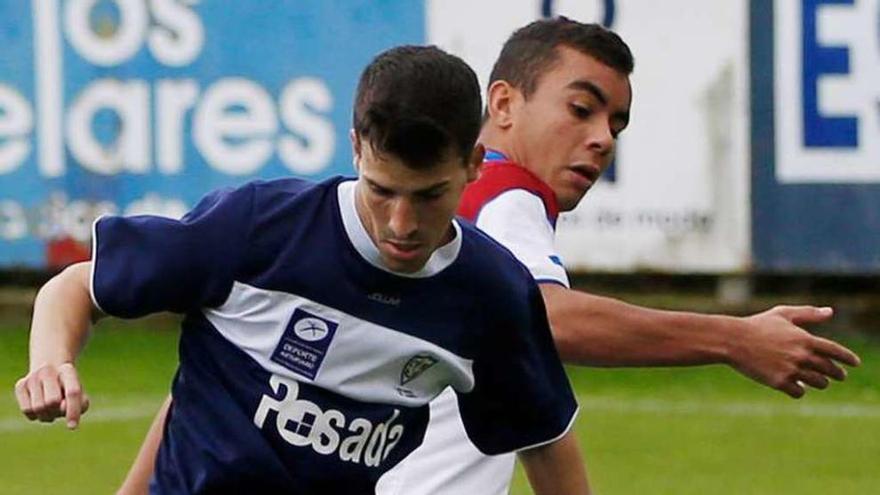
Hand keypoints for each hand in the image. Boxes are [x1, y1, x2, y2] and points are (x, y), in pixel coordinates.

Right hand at [14, 363, 89, 428]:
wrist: (50, 375)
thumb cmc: (68, 391)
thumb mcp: (80, 398)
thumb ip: (80, 405)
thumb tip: (62, 407)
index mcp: (68, 370)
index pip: (72, 392)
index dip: (73, 411)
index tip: (72, 427)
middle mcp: (49, 370)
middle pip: (52, 402)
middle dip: (57, 411)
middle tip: (59, 407)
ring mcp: (33, 377)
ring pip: (38, 408)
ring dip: (46, 415)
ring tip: (51, 408)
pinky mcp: (20, 385)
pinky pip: (27, 410)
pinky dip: (35, 415)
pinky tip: (40, 407)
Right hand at [730, 306, 860, 397]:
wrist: (733, 341)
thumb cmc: (757, 325)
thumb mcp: (782, 314)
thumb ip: (808, 313)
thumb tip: (830, 312)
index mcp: (805, 339)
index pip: (835, 351)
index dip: (848, 358)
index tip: (855, 363)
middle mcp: (802, 356)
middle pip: (830, 370)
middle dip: (837, 374)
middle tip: (839, 376)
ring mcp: (791, 370)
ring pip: (818, 383)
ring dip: (819, 382)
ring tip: (817, 381)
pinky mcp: (780, 382)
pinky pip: (799, 392)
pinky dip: (799, 389)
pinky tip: (795, 386)